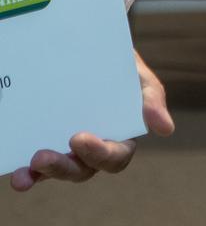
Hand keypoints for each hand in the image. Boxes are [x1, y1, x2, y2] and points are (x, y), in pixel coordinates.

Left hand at [9, 50, 173, 192]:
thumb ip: (152, 101)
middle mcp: (94, 150)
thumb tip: (166, 129)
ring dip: (44, 173)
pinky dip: (28, 173)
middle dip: (63, 167)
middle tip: (42, 157)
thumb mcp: (139, 78)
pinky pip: (38, 166)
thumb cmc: (121, 68)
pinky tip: (18, 173)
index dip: (99, 154)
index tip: (80, 138)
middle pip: (83, 170)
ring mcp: (69, 151)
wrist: (93, 51)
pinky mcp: (47, 146)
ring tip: (27, 169)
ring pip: (59, 170)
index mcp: (120, 139)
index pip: (114, 157)